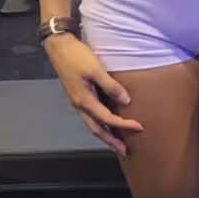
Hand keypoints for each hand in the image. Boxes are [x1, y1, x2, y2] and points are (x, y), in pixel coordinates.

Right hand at [44, 34, 143, 156]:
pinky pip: (90, 115)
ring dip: (104, 133)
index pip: (107, 119)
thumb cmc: (77, 57)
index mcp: (84, 101)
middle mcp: (79, 105)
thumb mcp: (96, 70)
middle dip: (110, 140)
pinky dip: (99, 122)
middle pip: (96, 129)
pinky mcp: (77, 94)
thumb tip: (126, 101)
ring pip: (92, 124)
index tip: (139, 127)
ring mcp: (77, 101)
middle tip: (124, 150)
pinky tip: (105, 120)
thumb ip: (111, 86)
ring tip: (116, 141)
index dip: (123, 125)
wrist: (59, 47)